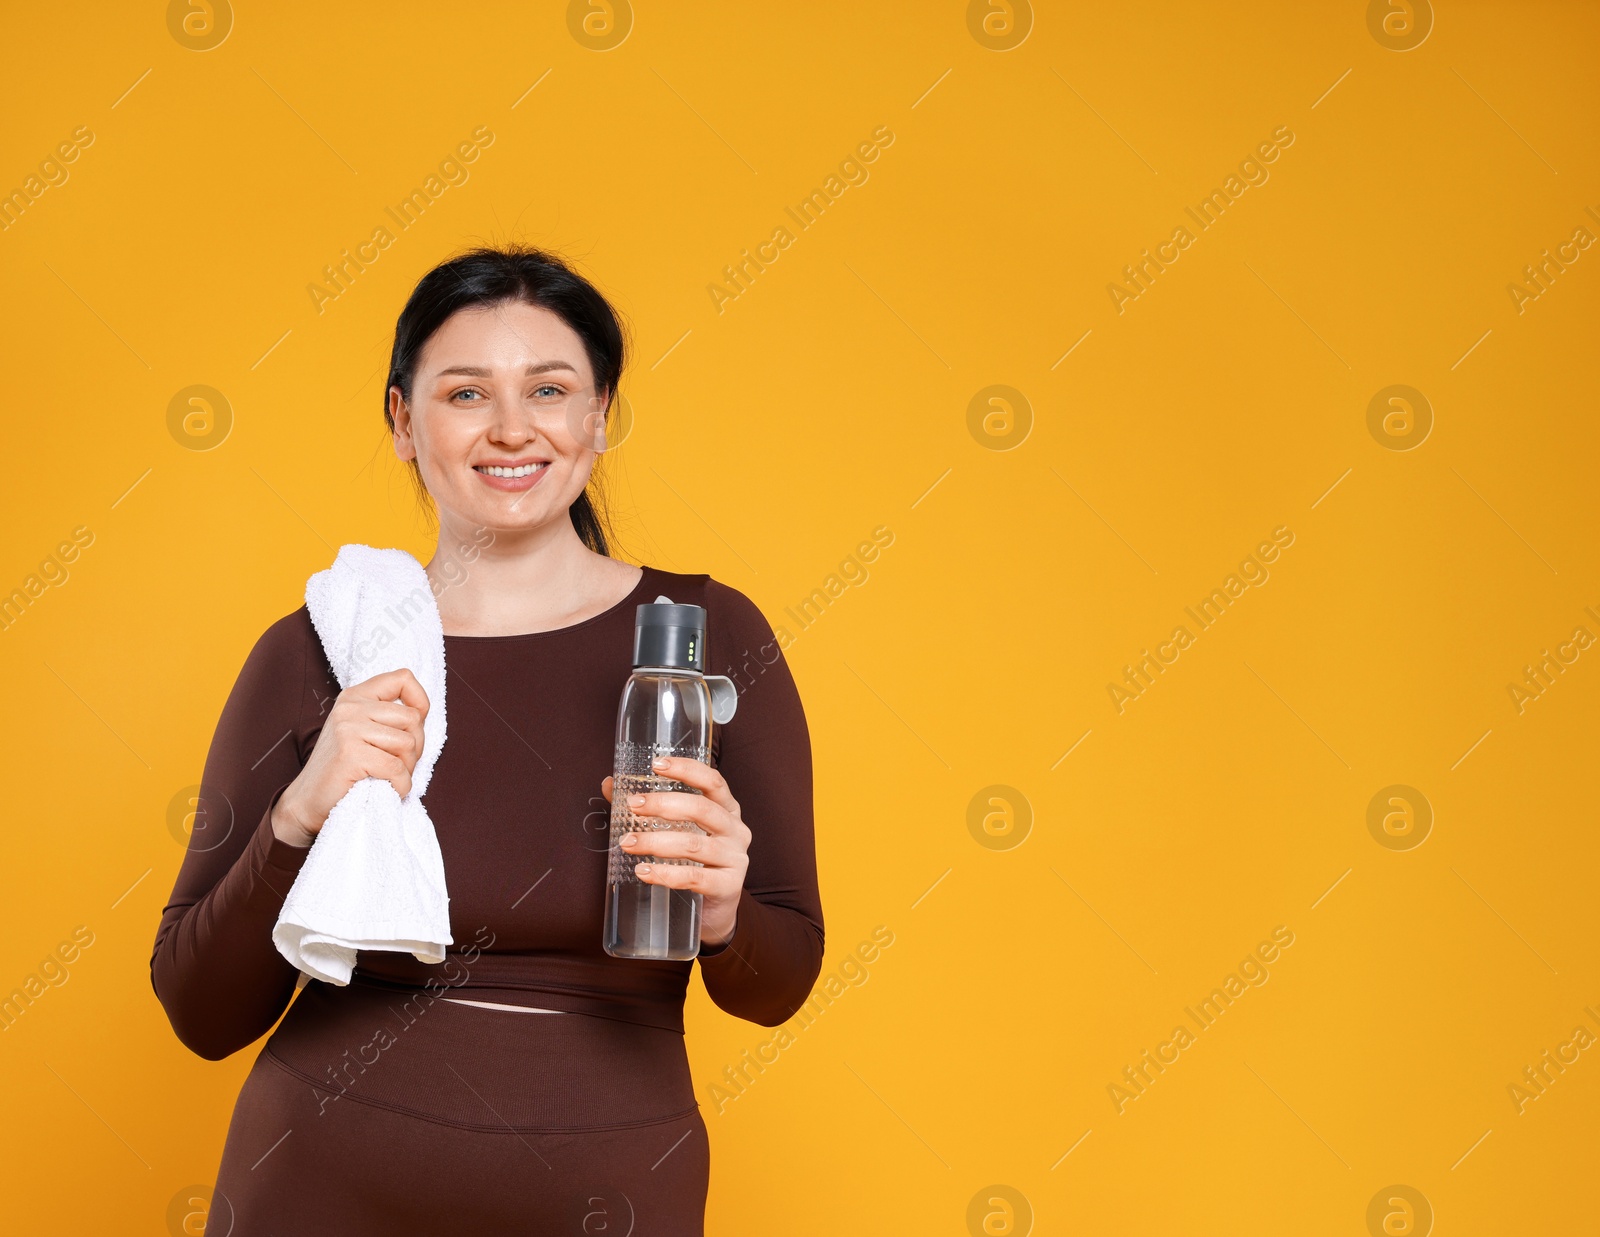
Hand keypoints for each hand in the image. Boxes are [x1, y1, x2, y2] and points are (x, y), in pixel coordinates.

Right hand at [271, 669, 429, 847]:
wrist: (307, 801)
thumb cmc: (344, 769)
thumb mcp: (362, 731)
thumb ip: (387, 717)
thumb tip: (423, 712)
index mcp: (355, 696)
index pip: (403, 678)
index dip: (420, 701)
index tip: (414, 726)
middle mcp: (350, 707)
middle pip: (412, 718)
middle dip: (415, 747)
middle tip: (398, 765)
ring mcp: (348, 728)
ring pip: (408, 743)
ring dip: (407, 768)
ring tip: (389, 777)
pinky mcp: (350, 753)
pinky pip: (396, 768)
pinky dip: (400, 785)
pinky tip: (388, 789)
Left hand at [600, 755, 750, 945]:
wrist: (715, 912)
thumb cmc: (694, 863)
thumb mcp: (677, 832)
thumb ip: (647, 809)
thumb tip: (610, 785)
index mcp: (727, 810)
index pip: (713, 781)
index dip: (686, 769)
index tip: (656, 764)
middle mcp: (736, 830)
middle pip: (701, 809)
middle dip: (663, 804)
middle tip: (632, 806)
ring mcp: (736, 858)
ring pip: (693, 844)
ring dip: (656, 842)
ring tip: (627, 844)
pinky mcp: (729, 886)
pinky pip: (694, 877)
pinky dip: (665, 874)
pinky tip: (643, 871)